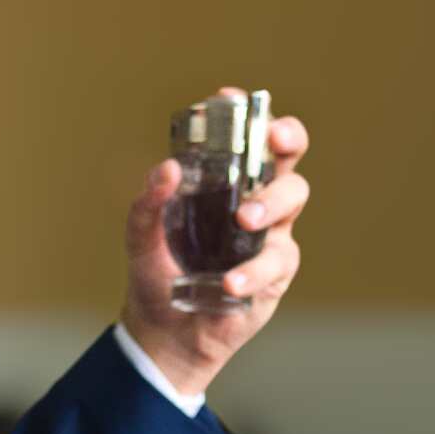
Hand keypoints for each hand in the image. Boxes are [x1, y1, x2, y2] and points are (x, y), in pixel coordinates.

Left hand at [120, 90, 309, 395]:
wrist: (164, 333)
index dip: (246, 113)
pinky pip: (277, 261)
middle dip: (286, 138)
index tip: (231, 100)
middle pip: (286, 156)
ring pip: (293, 199)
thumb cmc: (158, 274)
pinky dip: (252, 270)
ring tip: (244, 219)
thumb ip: (148, 202)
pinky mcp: (276, 273)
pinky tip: (229, 283)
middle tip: (272, 139)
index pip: (243, 137)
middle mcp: (252, 199)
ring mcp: (269, 235)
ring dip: (271, 202)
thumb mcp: (141, 236)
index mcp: (222, 183)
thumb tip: (167, 169)